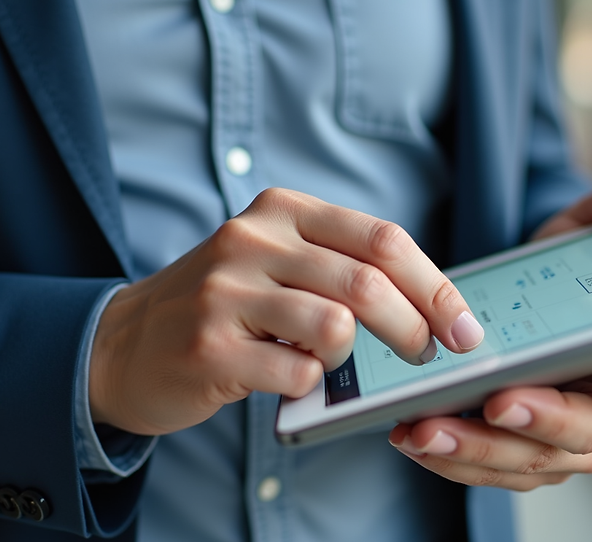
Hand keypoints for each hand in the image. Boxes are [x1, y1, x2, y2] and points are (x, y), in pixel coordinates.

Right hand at [90, 188, 484, 434]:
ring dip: (353, 356)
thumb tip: (433, 306)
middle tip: (426, 356)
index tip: (464, 327)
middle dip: (416, 328)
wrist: (126, 344)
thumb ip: (342, 266)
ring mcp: (226, 293)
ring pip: (336, 325)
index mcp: (282, 209)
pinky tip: (288, 376)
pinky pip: (297, 372)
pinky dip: (310, 383)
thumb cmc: (226, 305)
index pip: (383, 239)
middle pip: (369, 282)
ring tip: (332, 361)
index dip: (435, 286)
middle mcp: (252, 239)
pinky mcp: (208, 346)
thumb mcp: (278, 260)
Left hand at [388, 169, 591, 489]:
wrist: (514, 304)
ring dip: (478, 450)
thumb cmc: (558, 274)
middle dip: (543, 421)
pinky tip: (413, 436)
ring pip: (532, 462)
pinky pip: (490, 470)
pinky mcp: (517, 454)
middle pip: (588, 433)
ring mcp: (561, 441)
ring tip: (426, 429)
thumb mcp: (579, 231)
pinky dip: (452, 459)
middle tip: (498, 403)